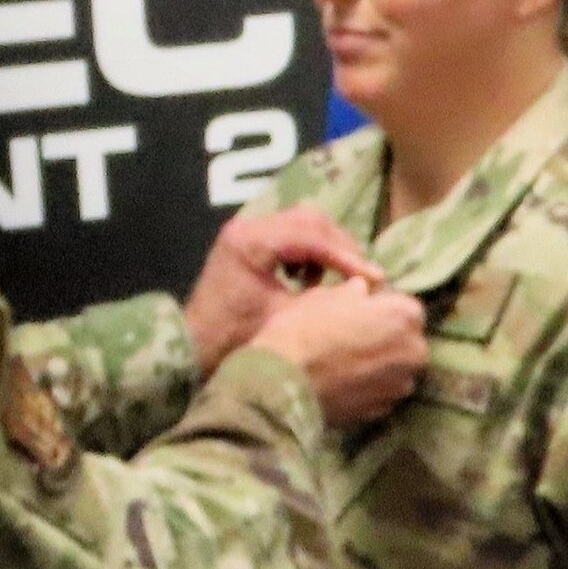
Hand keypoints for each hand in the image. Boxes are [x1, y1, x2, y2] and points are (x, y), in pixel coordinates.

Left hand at [183, 207, 384, 379]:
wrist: (193, 349)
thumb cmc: (235, 340)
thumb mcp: (285, 321)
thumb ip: (325, 299)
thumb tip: (367, 288)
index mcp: (251, 242)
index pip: (311, 236)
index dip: (347, 256)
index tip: (374, 279)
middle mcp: (247, 227)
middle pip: (310, 220)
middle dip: (341, 247)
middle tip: (363, 276)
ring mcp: (247, 231)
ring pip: (303, 223)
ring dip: (326, 248)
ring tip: (338, 279)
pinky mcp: (250, 242)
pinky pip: (291, 234)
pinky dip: (310, 252)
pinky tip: (310, 280)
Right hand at [250, 278, 426, 425]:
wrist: (282, 383)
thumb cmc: (303, 329)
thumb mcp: (325, 294)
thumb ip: (354, 291)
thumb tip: (362, 290)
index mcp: (405, 316)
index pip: (407, 308)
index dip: (383, 309)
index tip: (361, 313)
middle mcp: (414, 352)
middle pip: (407, 341)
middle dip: (387, 338)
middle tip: (353, 338)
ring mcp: (400, 385)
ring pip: (396, 369)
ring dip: (380, 365)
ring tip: (346, 363)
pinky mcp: (383, 410)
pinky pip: (381, 392)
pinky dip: (368, 387)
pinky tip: (343, 382)